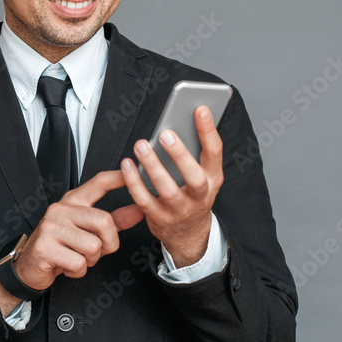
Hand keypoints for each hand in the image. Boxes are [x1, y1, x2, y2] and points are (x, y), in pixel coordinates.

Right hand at [11, 170, 141, 291]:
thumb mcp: (88, 231)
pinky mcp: (45, 246)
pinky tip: (66, 265)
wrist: (29, 265)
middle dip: (108, 244)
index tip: (131, 172)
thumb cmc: (60, 246)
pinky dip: (78, 271)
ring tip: (76, 256)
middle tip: (95, 251)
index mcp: (73, 202)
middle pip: (104, 221)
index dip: (117, 178)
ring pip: (93, 246)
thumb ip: (114, 221)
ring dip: (91, 260)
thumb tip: (138, 210)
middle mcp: (61, 209)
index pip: (98, 183)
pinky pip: (78, 263)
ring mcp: (51, 227)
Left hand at [116, 104, 223, 266]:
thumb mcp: (202, 174)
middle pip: (194, 177)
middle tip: (165, 133)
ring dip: (152, 167)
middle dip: (180, 154)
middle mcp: (200, 195)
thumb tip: (179, 119)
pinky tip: (127, 165)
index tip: (200, 108)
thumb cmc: (192, 193)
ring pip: (167, 190)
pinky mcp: (160, 219)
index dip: (208, 130)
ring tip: (141, 145)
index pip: (215, 152)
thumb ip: (193, 151)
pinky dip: (134, 183)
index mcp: (213, 178)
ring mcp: (180, 210)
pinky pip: (144, 201)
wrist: (189, 233)